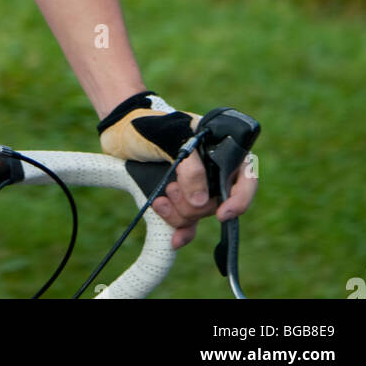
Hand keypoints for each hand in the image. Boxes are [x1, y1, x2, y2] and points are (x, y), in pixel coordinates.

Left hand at [97, 90, 257, 249]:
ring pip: (201, 214)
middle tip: (170, 189)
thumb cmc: (147, 126)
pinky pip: (190, 223)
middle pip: (219, 202)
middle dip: (193, 204)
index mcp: (219, 147)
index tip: (222, 213)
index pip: (245, 176)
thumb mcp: (169, 138)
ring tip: (161, 197)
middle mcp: (212, 168)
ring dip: (179, 212)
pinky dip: (183, 231)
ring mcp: (197, 186)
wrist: (120, 133)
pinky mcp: (181, 199)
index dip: (240, 198)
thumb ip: (189, 167)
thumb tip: (202, 202)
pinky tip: (175, 239)